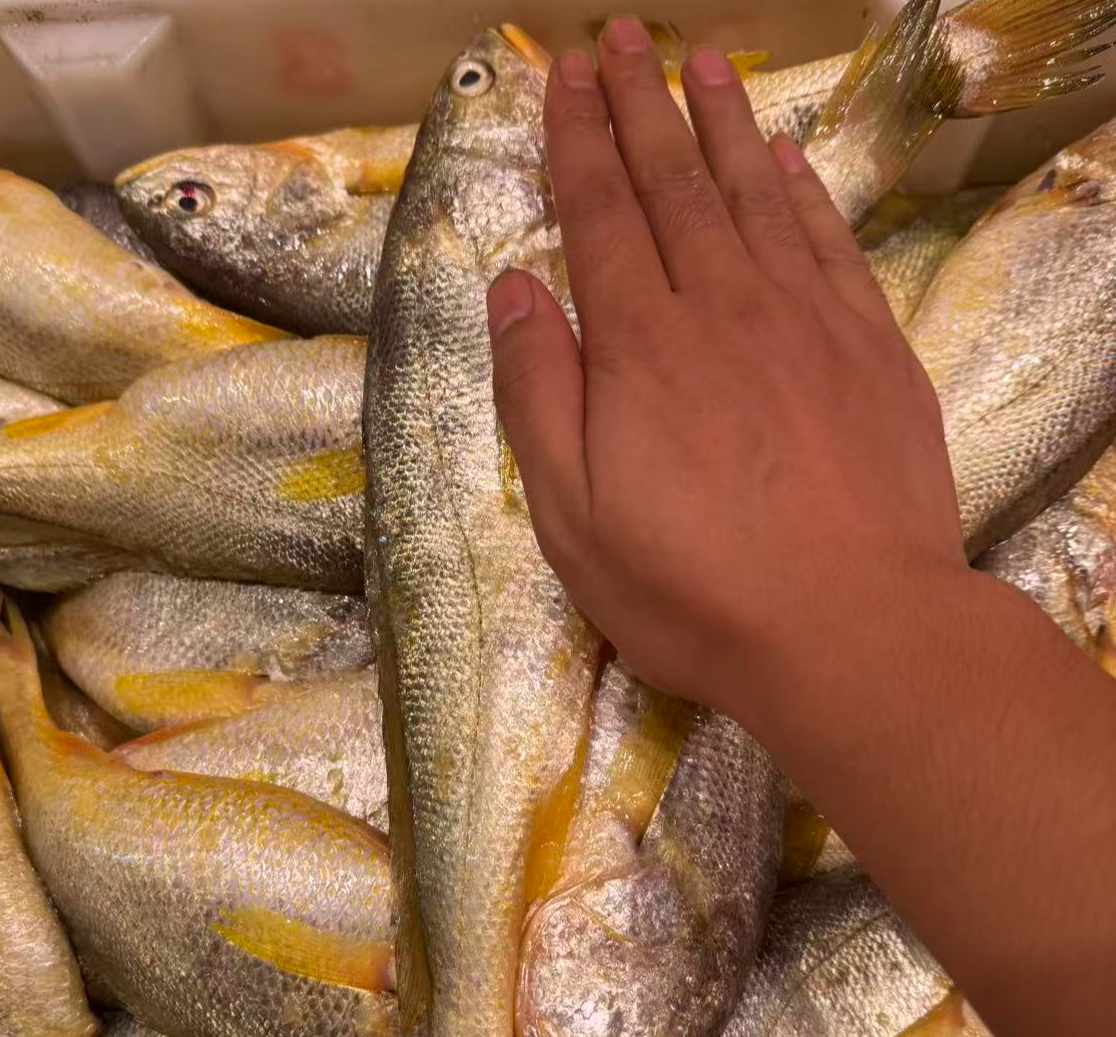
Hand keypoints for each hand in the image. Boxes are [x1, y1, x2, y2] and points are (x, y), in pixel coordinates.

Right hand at [487, 16, 968, 725]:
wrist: (851, 630)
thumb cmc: (694, 590)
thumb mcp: (574, 518)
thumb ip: (539, 395)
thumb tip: (514, 289)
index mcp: (641, 347)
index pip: (602, 215)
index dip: (580, 140)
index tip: (566, 76)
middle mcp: (723, 308)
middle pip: (676, 185)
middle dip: (641, 105)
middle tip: (621, 40)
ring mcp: (806, 321)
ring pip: (756, 196)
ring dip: (723, 125)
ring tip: (701, 64)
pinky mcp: (870, 349)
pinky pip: (830, 242)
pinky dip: (805, 190)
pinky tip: (789, 158)